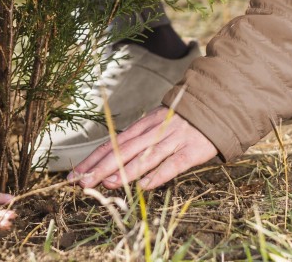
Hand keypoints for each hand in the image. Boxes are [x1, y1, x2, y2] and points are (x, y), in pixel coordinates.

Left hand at [67, 106, 216, 190]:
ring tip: (105, 183)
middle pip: (122, 151)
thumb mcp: (156, 125)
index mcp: (142, 126)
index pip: (111, 144)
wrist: (217, 106)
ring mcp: (172, 140)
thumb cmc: (182, 121)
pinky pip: (173, 163)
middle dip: (99, 168)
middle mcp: (153, 132)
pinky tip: (144, 186)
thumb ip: (138, 142)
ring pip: (144, 157)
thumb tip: (113, 162)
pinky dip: (158, 174)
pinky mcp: (191, 150)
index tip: (74, 174)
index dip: (92, 159)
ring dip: (124, 171)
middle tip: (80, 182)